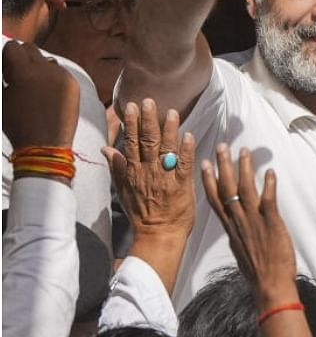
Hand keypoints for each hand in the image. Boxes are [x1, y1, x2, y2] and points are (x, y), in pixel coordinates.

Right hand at [2, 40, 78, 148]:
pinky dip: (51, 77)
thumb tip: (8, 66)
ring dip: (37, 67)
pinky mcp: (74, 84)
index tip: (6, 72)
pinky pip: (59, 71)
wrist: (46, 145)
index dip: (6, 58)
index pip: (13, 47)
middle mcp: (47, 70)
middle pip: (30, 48)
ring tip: (32, 88)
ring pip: (46, 59)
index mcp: (25, 72)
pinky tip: (46, 95)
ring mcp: (63, 76)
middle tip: (16, 78)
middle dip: (21, 58)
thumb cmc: (17, 124)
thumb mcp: (2, 99)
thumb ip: (4, 78)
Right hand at [102, 99, 196, 239]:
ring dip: (169, 130)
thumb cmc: (142, 213)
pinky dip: (186, 149)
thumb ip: (117, 168)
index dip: (131, 123)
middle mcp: (148, 172)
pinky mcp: (182, 184)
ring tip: (172, 112)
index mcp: (134, 172)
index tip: (131, 106)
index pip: (131, 143)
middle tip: (149, 101)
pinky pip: (184, 164)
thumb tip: (106, 148)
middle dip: (149, 120)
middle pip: (148, 142)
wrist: (158, 234)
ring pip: (166, 149)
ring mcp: (165, 178)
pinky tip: (188, 135)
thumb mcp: (123, 190)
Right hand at [201, 144, 297, 308]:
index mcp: (230, 228)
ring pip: (245, 189)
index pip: (215, 199)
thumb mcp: (240, 249)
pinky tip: (270, 172)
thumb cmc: (257, 271)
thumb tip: (238, 225)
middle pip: (226, 188)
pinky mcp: (271, 222)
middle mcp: (238, 221)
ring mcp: (254, 221)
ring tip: (244, 151)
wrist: (269, 285)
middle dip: (223, 166)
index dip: (208, 180)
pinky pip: (269, 199)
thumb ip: (238, 233)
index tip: (203, 164)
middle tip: (221, 146)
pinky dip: (269, 185)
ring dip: (245, 168)